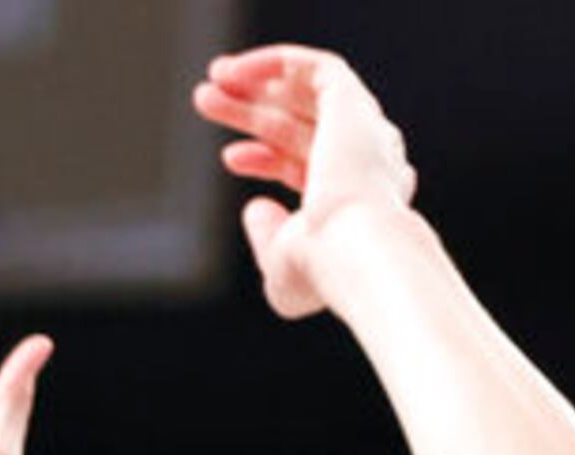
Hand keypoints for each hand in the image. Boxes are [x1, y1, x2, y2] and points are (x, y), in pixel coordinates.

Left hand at [194, 44, 418, 320]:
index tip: (229, 157)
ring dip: (255, 85)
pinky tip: (234, 71)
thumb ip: (268, 240)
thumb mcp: (281, 270)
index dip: (266, 157)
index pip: (310, 166)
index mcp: (357, 201)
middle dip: (252, 114)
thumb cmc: (324, 272)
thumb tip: (255, 207)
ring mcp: (362, 130)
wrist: (355, 248)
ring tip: (210, 84)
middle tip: (208, 102)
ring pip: (305, 94)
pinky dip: (273, 62)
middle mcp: (366, 162)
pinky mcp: (352, 102)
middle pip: (302, 125)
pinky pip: (314, 67)